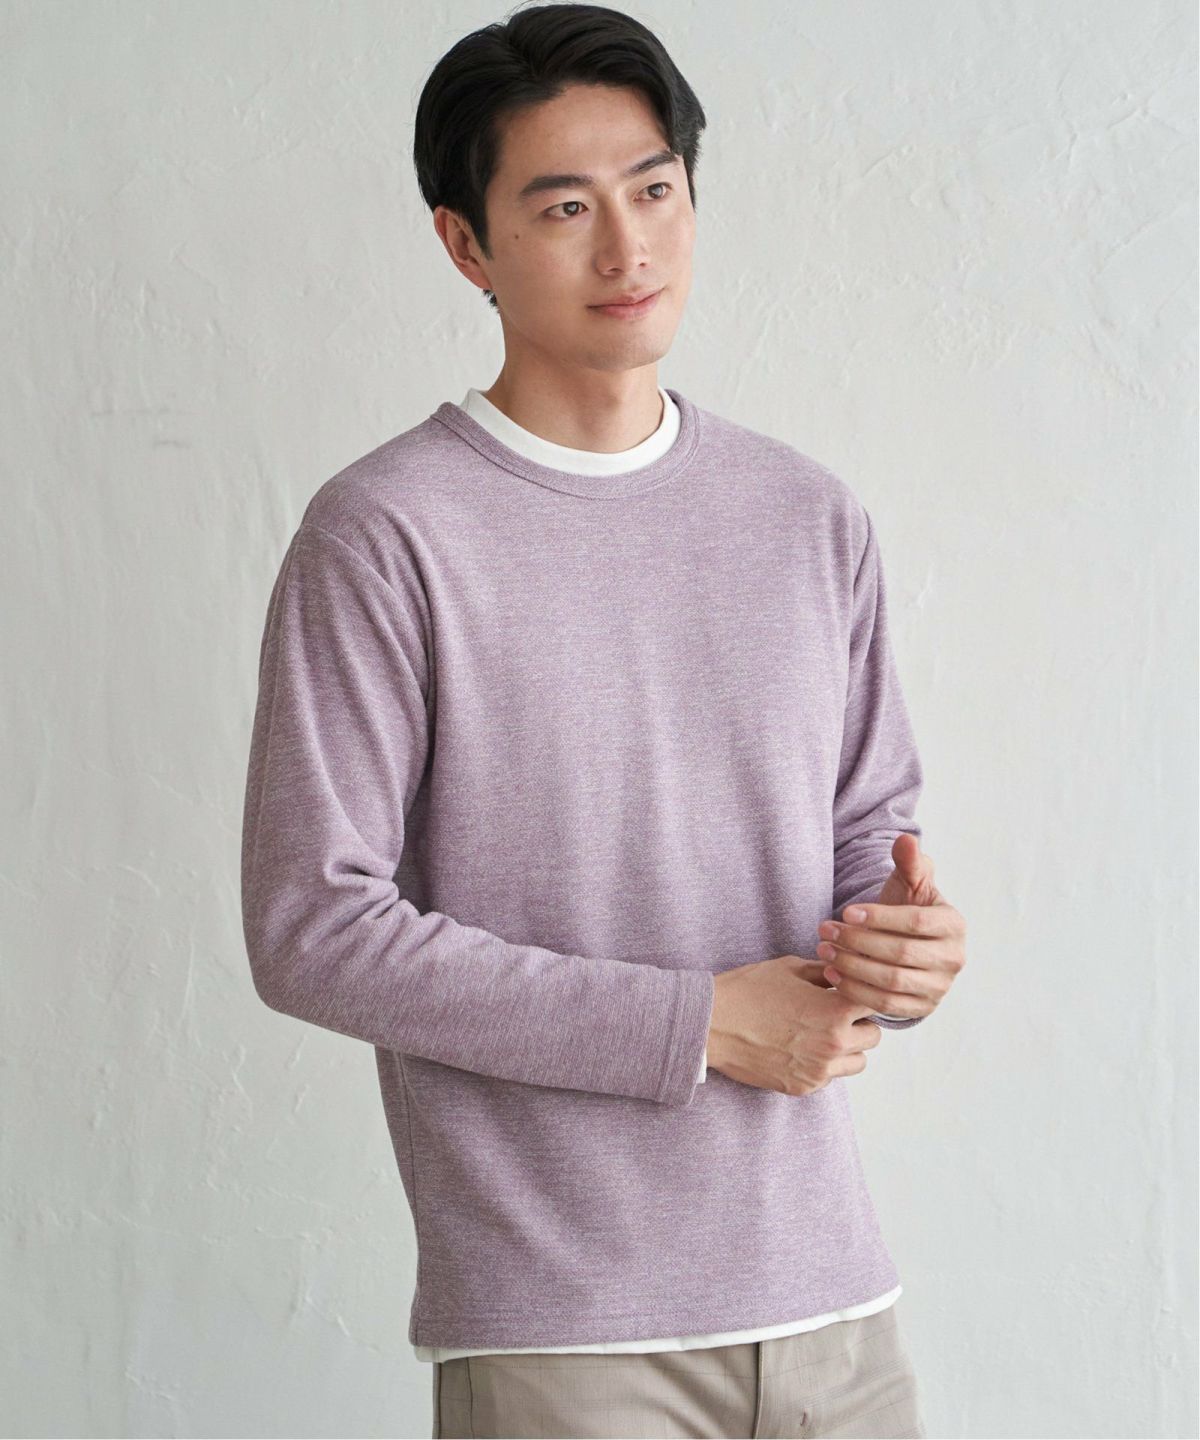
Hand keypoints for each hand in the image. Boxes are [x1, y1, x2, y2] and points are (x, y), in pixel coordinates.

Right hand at [707, 955, 885, 1095]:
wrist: (711, 1024)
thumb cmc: (748, 991)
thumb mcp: (790, 968)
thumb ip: (825, 971)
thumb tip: (845, 972)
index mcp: (836, 1009)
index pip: (877, 1004)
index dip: (866, 995)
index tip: (856, 994)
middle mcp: (834, 1043)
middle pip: (874, 1037)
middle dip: (860, 1023)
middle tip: (838, 1013)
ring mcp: (820, 1070)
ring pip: (858, 1062)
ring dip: (848, 1048)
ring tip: (822, 1034)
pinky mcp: (803, 1087)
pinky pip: (830, 1077)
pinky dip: (823, 1065)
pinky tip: (800, 1048)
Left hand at [815, 834, 965, 1019]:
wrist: (907, 942)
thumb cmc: (908, 906)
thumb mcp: (910, 881)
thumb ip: (909, 860)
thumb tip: (906, 840)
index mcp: (954, 925)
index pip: (916, 921)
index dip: (880, 917)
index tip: (846, 911)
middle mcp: (953, 959)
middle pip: (901, 953)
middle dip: (858, 941)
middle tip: (825, 930)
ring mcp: (939, 987)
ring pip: (892, 981)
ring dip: (852, 967)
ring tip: (824, 950)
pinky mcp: (921, 1007)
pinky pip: (886, 1004)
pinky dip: (856, 991)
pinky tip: (832, 974)